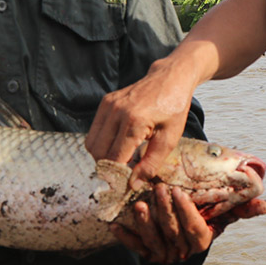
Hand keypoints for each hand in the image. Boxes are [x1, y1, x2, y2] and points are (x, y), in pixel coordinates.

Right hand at [86, 58, 198, 188]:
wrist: (171, 78)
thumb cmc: (173, 108)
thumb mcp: (169, 140)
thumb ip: (150, 164)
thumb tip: (133, 185)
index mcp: (134, 122)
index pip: (114, 159)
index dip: (118, 176)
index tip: (126, 184)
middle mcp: (117, 112)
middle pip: (98, 153)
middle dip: (108, 167)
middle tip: (124, 172)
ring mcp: (108, 105)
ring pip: (91, 143)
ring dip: (103, 156)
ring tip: (122, 158)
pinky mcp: (105, 102)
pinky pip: (94, 130)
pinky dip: (102, 142)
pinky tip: (119, 143)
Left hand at [110, 184, 265, 263]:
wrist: (184, 217)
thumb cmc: (205, 211)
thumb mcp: (224, 210)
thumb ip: (243, 207)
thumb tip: (265, 205)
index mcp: (202, 240)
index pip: (195, 229)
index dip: (186, 213)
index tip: (179, 192)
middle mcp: (182, 250)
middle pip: (172, 232)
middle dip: (164, 211)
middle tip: (158, 189)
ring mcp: (163, 252)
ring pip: (154, 240)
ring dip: (145, 224)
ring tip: (139, 205)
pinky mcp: (146, 251)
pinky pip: (135, 247)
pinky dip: (125, 237)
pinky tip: (115, 225)